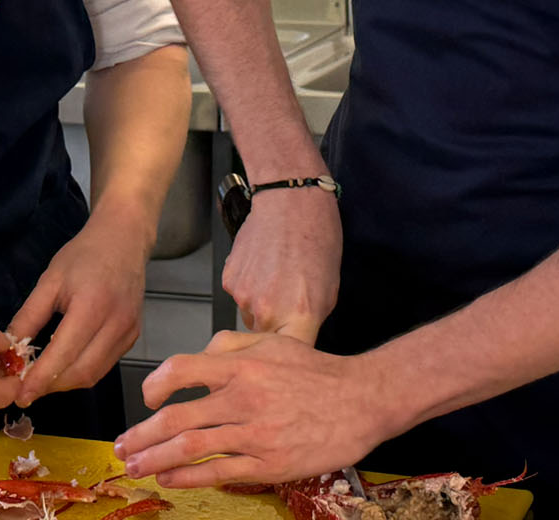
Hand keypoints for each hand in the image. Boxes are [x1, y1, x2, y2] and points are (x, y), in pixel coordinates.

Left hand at [7, 204, 154, 407]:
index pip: (63, 354)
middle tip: (26, 390)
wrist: (124, 239)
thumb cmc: (84, 255)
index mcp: (92, 305)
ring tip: (41, 380)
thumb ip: (29, 317)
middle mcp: (116, 323)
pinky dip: (82, 372)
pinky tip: (64, 366)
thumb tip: (8, 351)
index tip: (20, 395)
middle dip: (51, 386)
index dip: (41, 378)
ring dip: (66, 383)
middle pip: (82, 372)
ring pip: (95, 374)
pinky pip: (105, 365)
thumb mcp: (50, 280)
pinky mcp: (133, 337)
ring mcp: (128, 332)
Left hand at [114, 331, 394, 486]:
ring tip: (135, 465)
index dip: (154, 386)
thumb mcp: (273, 342)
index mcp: (242, 365)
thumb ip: (231, 345)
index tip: (145, 399)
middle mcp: (244, 397)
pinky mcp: (267, 463)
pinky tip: (169, 478)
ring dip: (154, 459)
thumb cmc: (317, 372)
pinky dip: (186, 477)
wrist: (361, 400)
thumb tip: (197, 357)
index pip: (181, 370)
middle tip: (122, 444)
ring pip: (190, 448)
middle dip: (141, 434)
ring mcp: (255, 433)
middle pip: (176, 418)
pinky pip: (217, 472)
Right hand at [222, 187, 340, 341]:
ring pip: (250, 318)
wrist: (289, 200)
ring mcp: (243, 296)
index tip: (296, 350)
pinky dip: (249, 287)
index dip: (293, 356)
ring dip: (261, 307)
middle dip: (276, 329)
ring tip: (278, 277)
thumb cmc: (317, 237)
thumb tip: (298, 339)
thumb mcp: (329, 289)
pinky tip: (263, 266)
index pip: (291, 358)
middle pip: (265, 341)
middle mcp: (267, 311)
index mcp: (299, 316)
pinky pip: (239, 297)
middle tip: (288, 302)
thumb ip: (310, 321)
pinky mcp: (229, 280)